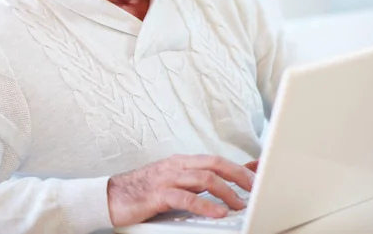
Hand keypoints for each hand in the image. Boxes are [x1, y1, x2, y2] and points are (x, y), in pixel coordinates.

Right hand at [107, 154, 256, 226]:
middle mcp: (177, 165)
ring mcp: (167, 178)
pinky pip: (185, 198)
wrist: (111, 196)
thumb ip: (198, 183)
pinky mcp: (158, 194)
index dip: (240, 166)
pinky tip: (217, 212)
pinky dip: (205, 205)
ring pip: (203, 178)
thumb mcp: (175, 183)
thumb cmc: (143, 191)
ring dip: (226, 191)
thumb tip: (223, 185)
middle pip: (215, 164)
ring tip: (240, 204)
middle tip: (257, 188)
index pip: (217, 160)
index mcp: (182, 162)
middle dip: (239, 175)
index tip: (261, 172)